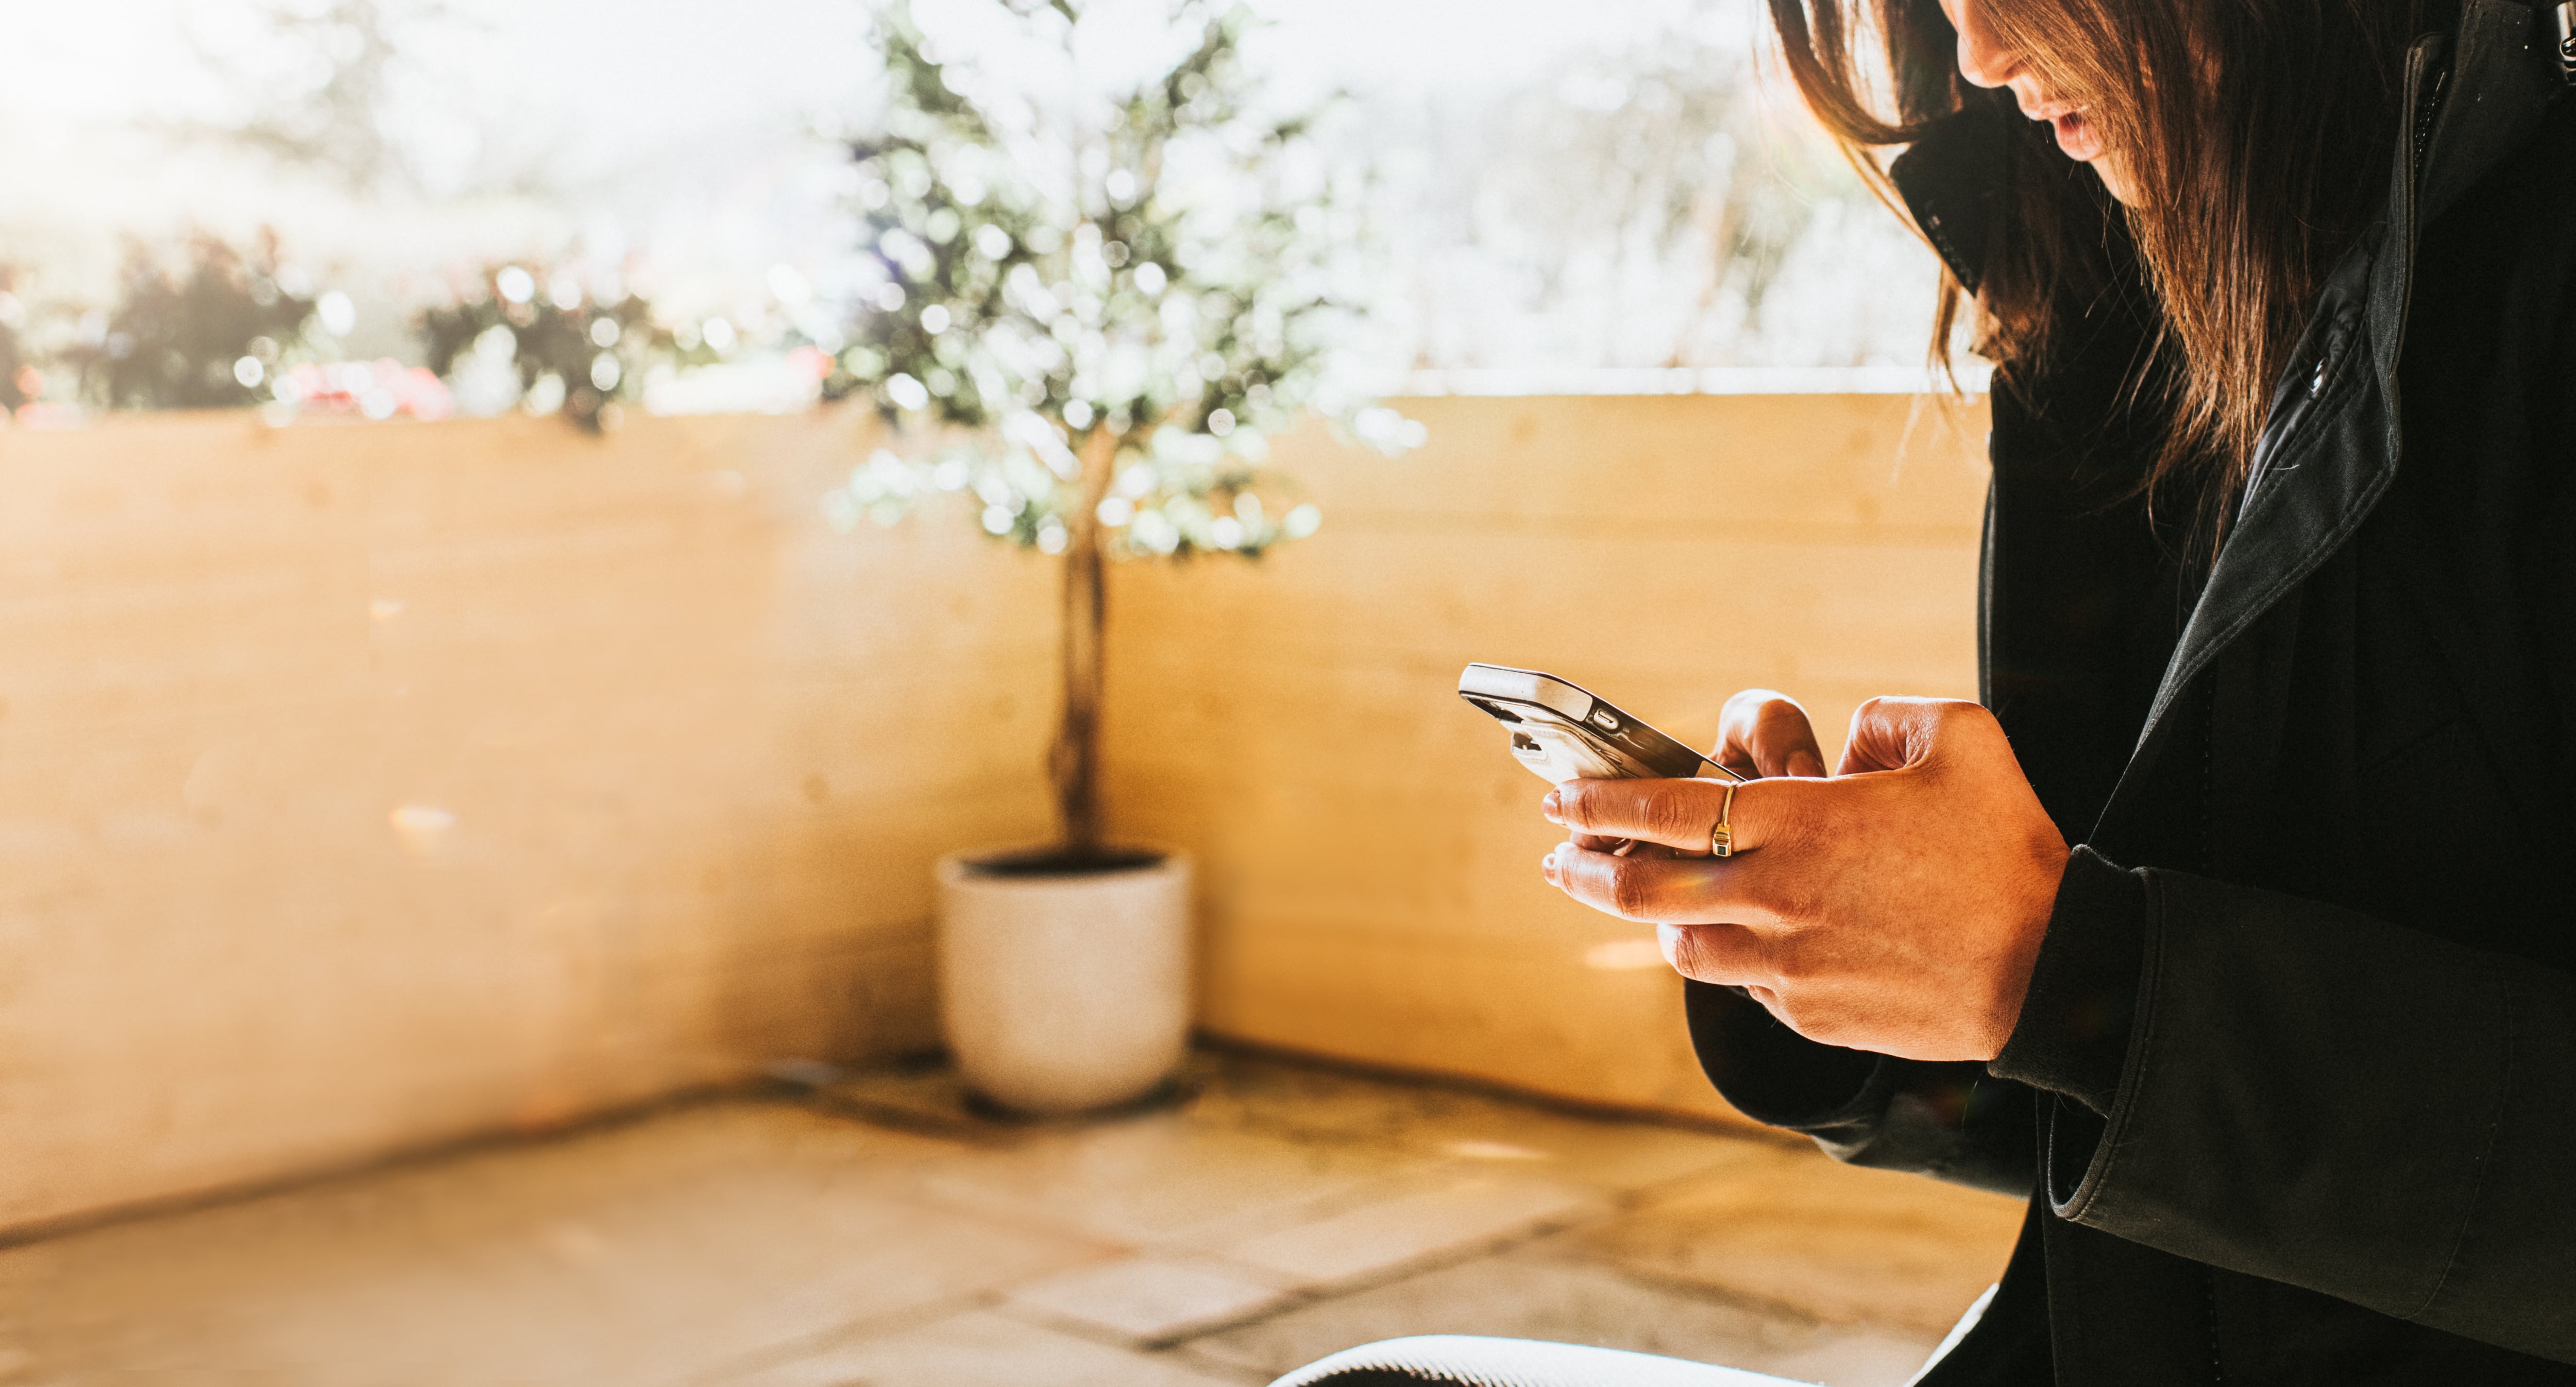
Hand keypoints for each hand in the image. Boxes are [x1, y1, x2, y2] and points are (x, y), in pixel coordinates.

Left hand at [1539, 697, 2069, 1061]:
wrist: (2053, 971)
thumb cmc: (2009, 851)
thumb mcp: (1961, 741)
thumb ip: (1888, 717)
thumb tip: (1849, 735)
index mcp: (1801, 822)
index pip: (1666, 808)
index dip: (1600, 802)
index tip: (1560, 799)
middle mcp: (1777, 895)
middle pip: (1642, 889)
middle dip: (1584, 870)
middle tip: (1560, 858)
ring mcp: (1788, 964)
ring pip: (1681, 944)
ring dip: (1654, 919)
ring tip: (1646, 901)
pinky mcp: (1809, 1014)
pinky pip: (1745, 984)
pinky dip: (1731, 958)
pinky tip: (1741, 942)